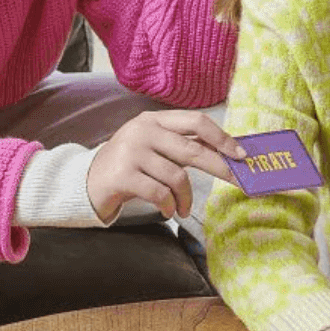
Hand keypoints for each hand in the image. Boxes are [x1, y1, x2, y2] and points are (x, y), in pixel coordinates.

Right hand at [87, 110, 244, 223]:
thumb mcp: (156, 149)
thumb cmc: (131, 167)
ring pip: (177, 177)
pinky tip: (167, 211)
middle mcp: (142, 130)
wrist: (88, 183)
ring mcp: (131, 152)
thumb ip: (184, 147)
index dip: (222, 138)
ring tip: (183, 209)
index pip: (196, 121)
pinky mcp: (122, 175)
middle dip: (220, 168)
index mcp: (154, 119)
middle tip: (237, 182)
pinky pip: (160, 194)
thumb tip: (228, 154)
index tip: (241, 155)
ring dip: (186, 199)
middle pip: (192, 150)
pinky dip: (169, 206)